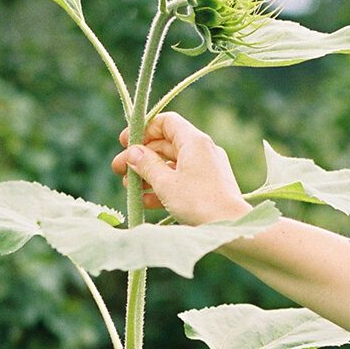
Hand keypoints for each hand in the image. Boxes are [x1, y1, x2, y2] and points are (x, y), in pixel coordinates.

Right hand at [112, 111, 248, 224]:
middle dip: (140, 157)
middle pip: (165, 145)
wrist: (231, 226)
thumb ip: (146, 165)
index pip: (166, 122)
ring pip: (172, 165)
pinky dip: (164, 187)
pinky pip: (182, 181)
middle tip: (118, 169)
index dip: (143, 129)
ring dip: (149, 174)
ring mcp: (207, 169)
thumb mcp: (166, 183)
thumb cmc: (198, 202)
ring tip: (129, 188)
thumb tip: (132, 152)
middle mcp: (203, 150)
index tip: (125, 142)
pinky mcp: (209, 187)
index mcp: (194, 141)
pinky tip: (145, 201)